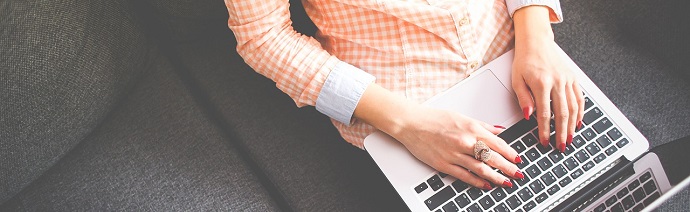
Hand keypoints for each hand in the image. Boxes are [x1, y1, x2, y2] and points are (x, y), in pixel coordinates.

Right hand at [354, 84, 523, 188]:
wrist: (412, 124)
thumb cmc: (434, 119)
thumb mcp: (462, 117)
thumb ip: (482, 125)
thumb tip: (499, 131)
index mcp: (471, 128)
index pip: (497, 143)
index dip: (510, 153)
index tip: (518, 160)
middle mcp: (465, 141)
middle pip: (493, 158)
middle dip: (508, 168)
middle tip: (519, 175)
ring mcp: (454, 154)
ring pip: (481, 169)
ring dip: (496, 177)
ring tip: (506, 183)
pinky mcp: (444, 164)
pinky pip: (464, 175)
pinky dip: (477, 181)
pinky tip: (486, 185)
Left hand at [512, 6, 584, 151]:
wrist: (536, 42)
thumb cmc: (524, 61)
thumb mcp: (516, 80)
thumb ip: (523, 98)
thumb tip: (528, 116)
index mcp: (542, 83)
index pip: (545, 113)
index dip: (545, 130)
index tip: (544, 141)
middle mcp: (557, 82)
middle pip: (562, 113)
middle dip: (562, 133)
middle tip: (561, 146)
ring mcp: (567, 80)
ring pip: (574, 108)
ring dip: (572, 126)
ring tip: (570, 139)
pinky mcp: (573, 78)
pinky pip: (579, 98)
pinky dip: (580, 112)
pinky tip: (578, 123)